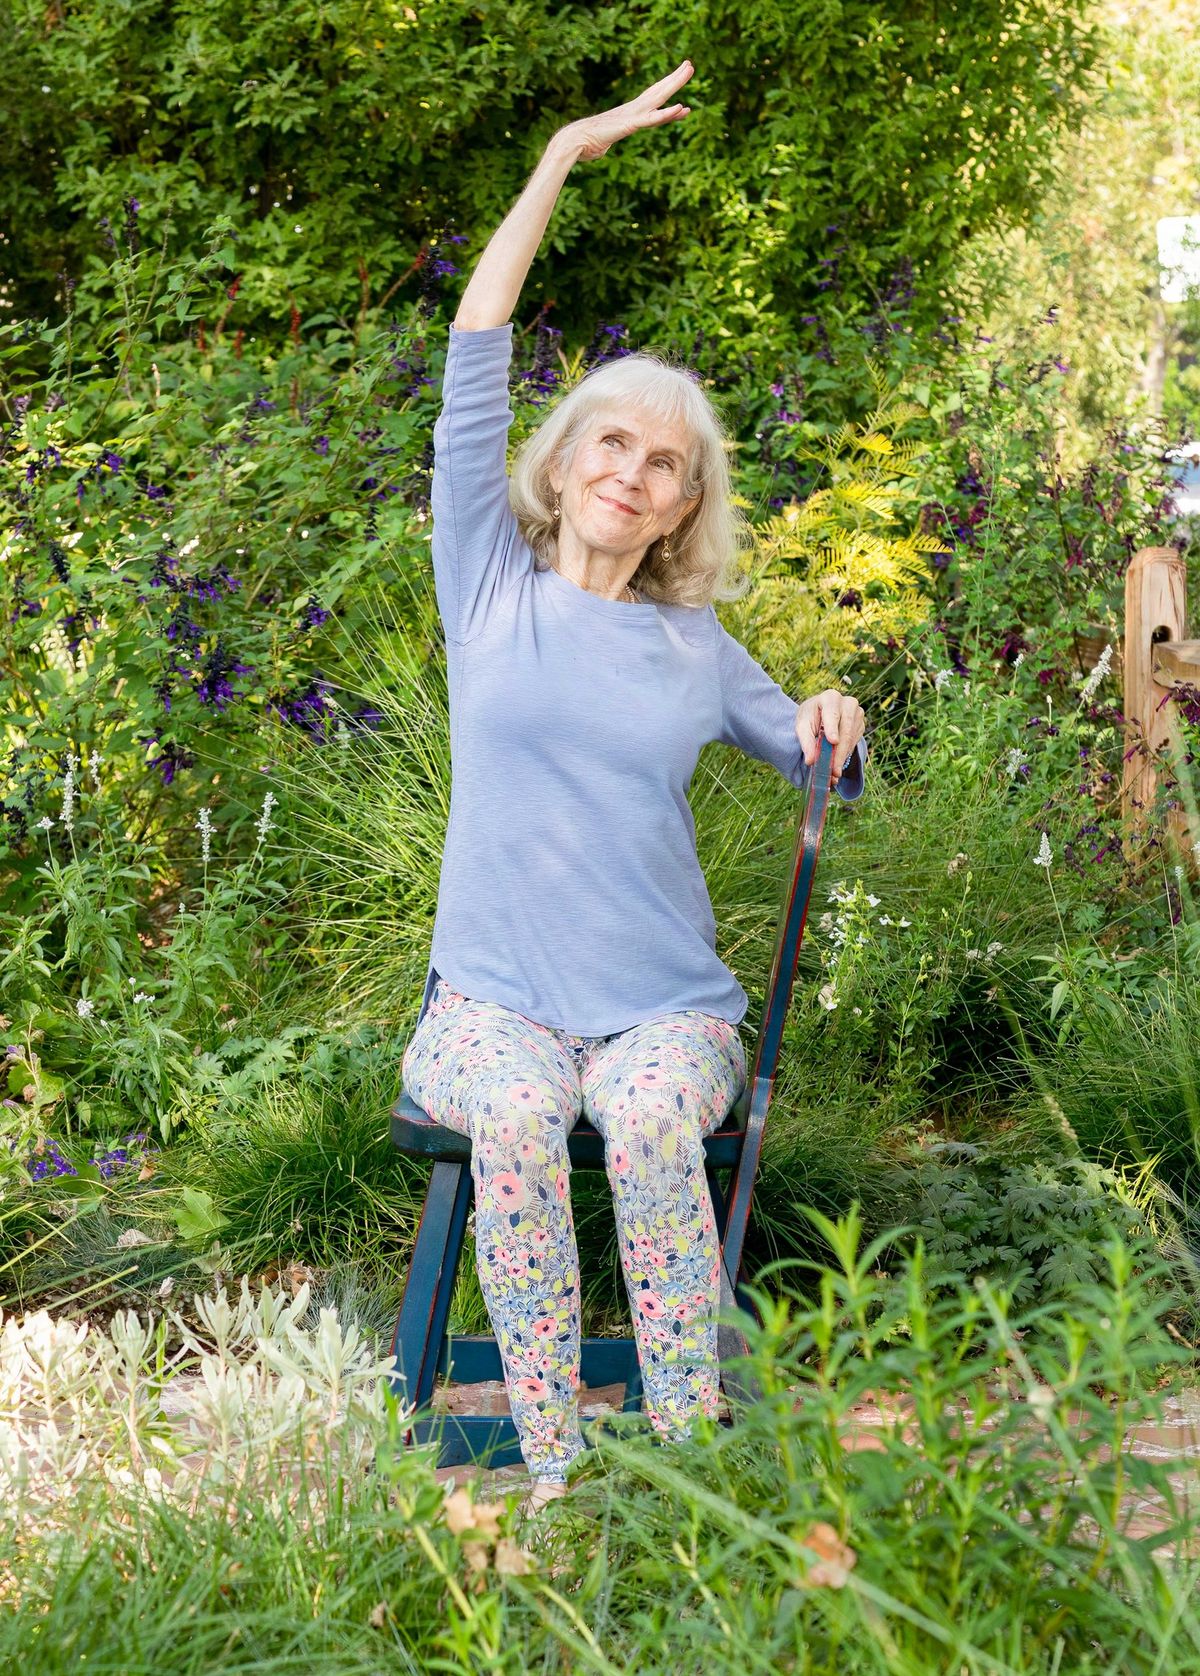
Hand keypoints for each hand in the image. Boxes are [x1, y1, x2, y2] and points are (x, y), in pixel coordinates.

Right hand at [552, 59, 693, 162]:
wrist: (574, 141)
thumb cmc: (585, 144)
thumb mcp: (603, 143)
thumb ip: (607, 142)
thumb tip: (601, 149)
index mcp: (629, 114)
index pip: (653, 101)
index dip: (667, 91)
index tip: (680, 84)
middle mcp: (633, 110)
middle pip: (659, 92)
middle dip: (675, 79)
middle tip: (690, 65)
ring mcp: (632, 115)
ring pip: (659, 98)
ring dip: (675, 84)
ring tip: (689, 70)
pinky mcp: (630, 125)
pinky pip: (652, 119)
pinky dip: (666, 114)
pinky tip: (680, 107)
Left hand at [795, 689, 865, 785]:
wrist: (820, 712)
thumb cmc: (811, 717)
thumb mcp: (803, 726)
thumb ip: (806, 742)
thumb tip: (811, 761)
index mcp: (830, 698)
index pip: (832, 714)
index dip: (833, 728)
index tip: (833, 741)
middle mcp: (848, 703)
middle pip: (846, 730)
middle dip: (839, 752)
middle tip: (834, 769)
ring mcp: (857, 713)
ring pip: (852, 738)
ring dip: (843, 756)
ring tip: (834, 770)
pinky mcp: (861, 724)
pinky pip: (855, 741)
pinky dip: (846, 753)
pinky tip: (838, 760)